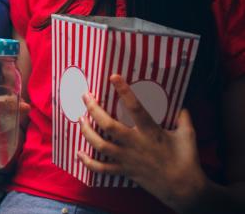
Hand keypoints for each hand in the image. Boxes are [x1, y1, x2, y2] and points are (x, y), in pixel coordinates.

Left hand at [79, 75, 206, 211]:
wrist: (185, 190)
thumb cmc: (187, 160)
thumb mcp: (188, 135)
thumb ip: (183, 117)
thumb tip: (181, 104)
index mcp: (151, 132)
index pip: (135, 107)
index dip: (124, 91)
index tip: (113, 77)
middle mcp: (136, 144)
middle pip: (108, 125)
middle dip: (93, 109)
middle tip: (85, 96)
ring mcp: (128, 158)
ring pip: (100, 145)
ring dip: (87, 131)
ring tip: (80, 119)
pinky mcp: (124, 171)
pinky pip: (102, 168)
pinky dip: (88, 162)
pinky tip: (79, 153)